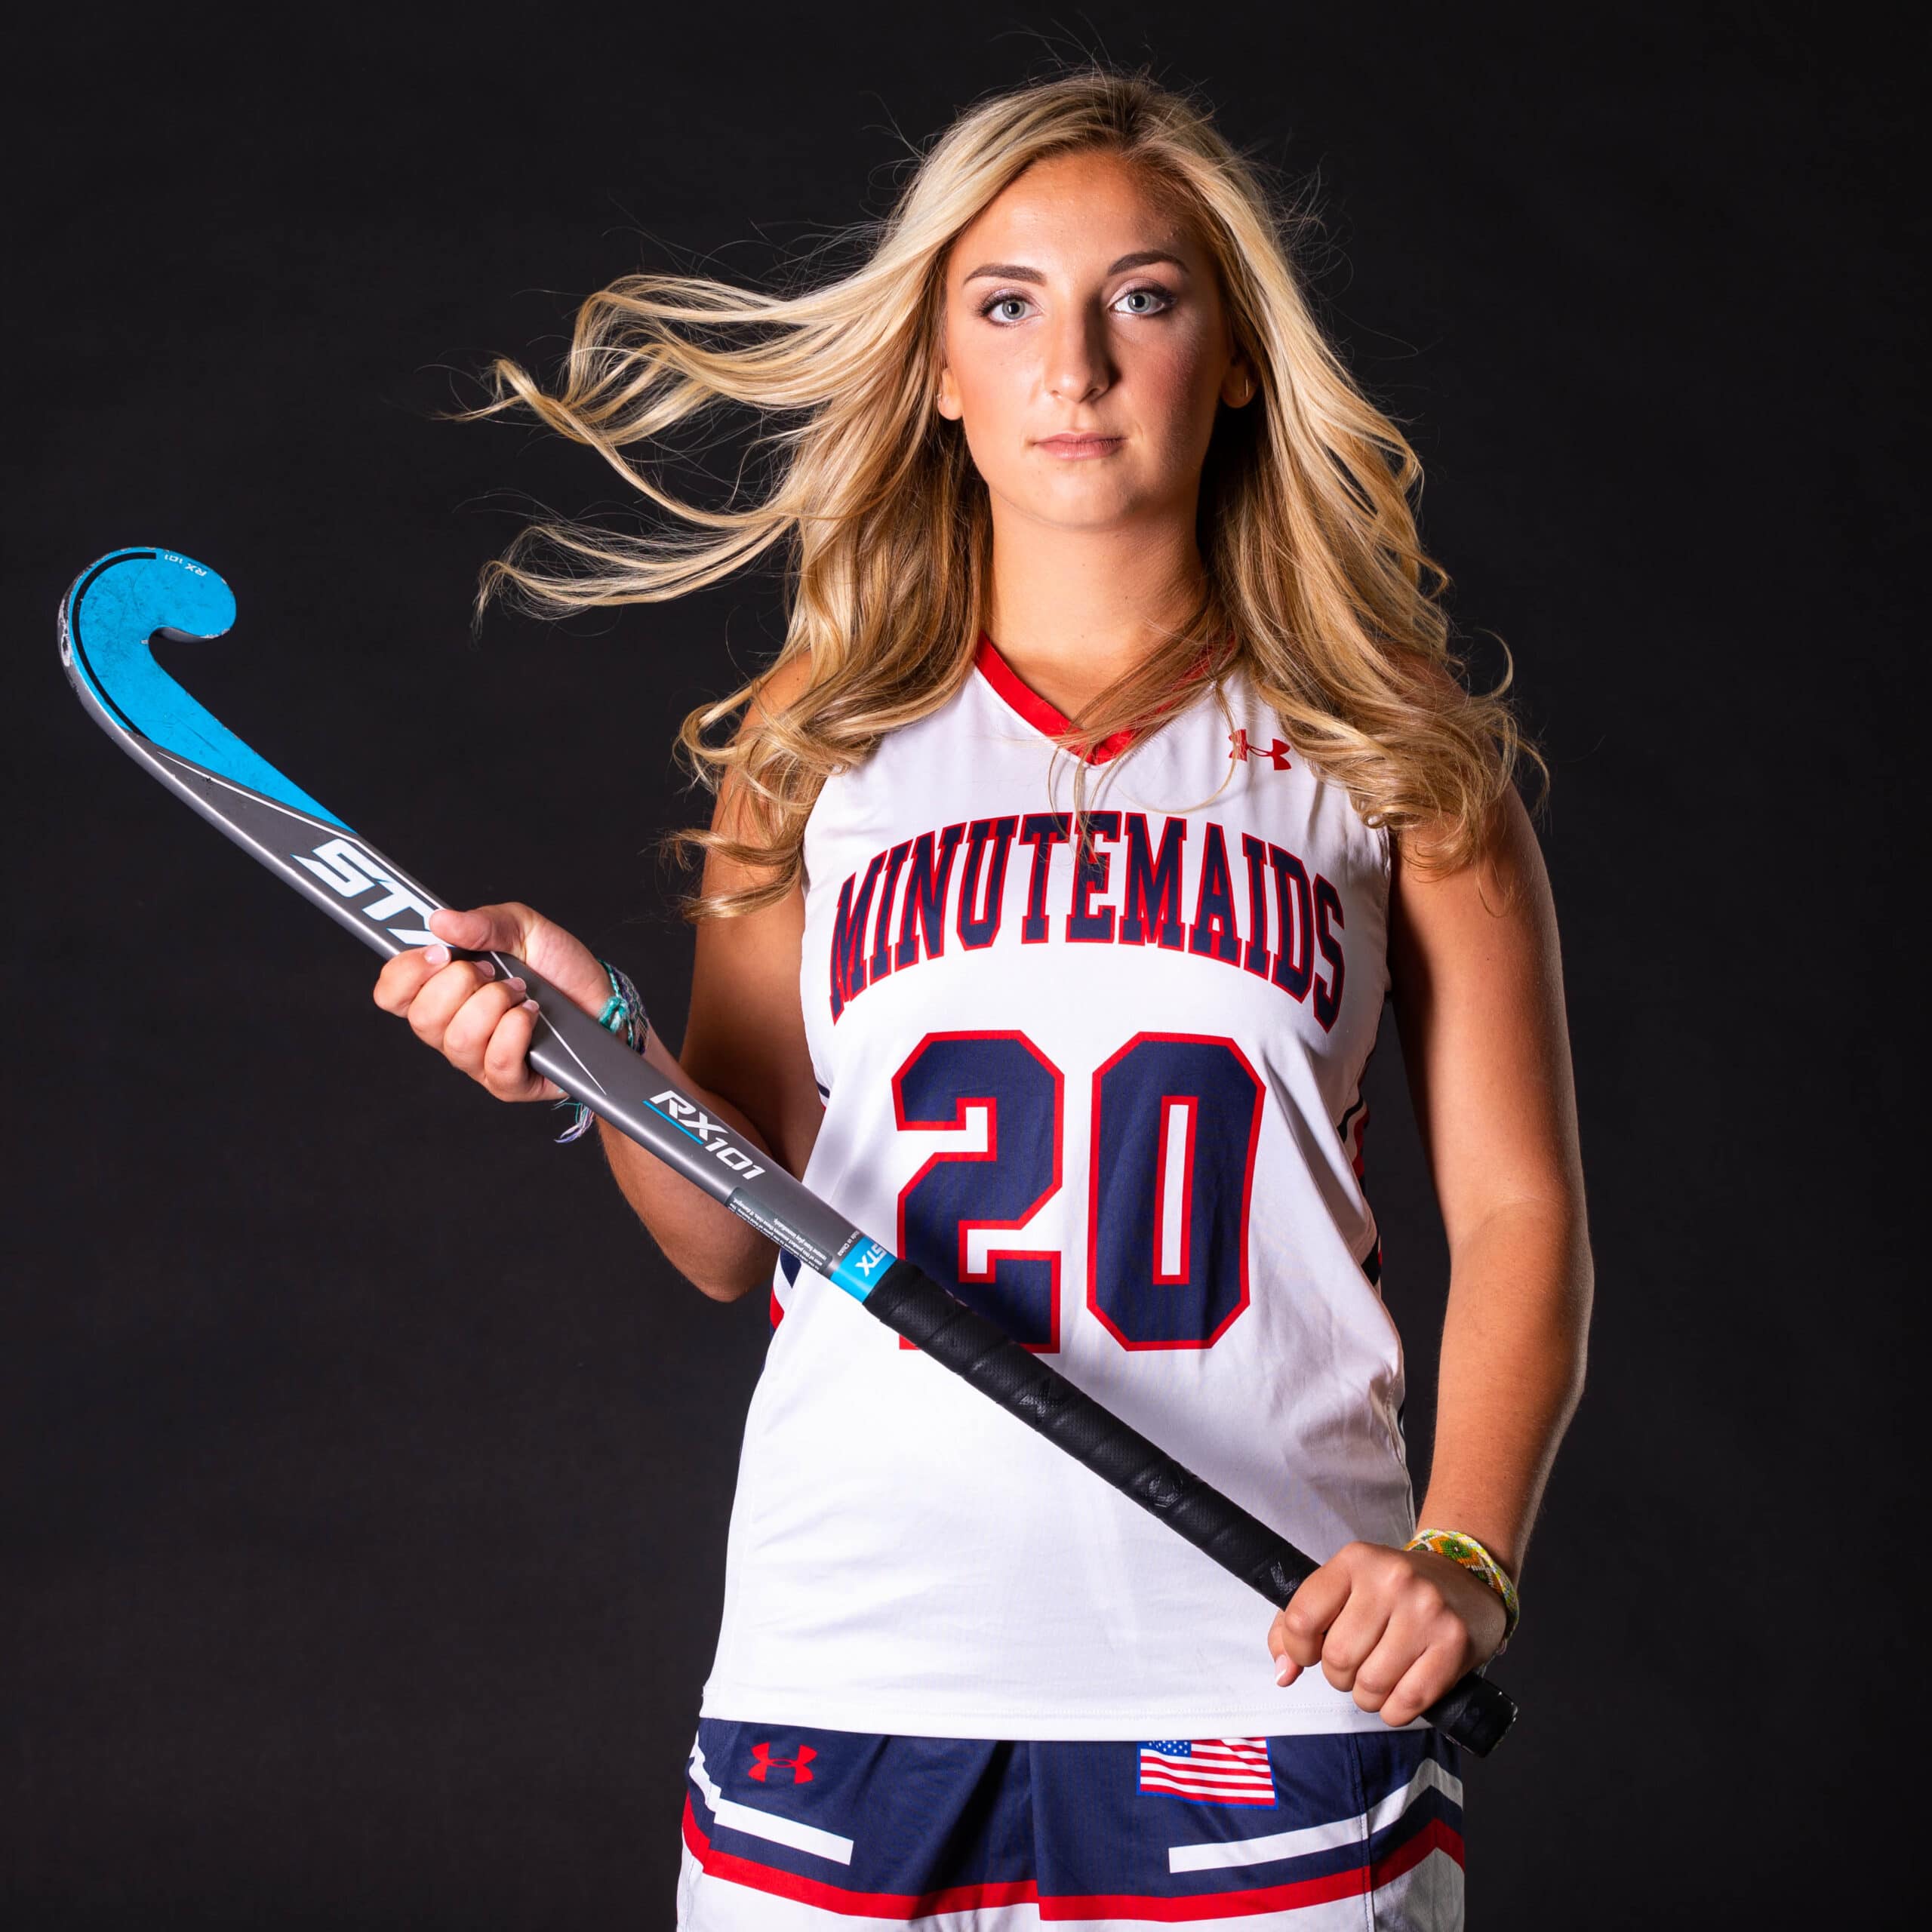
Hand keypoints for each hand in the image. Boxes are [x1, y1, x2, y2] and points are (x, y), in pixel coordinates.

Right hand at [371, 902, 612, 1104]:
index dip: (406, 973)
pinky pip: (496, 1065)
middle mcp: (451, 1028)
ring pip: (458, 1042)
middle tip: (494, 971)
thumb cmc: (559, 968)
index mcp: (442, 990)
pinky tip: (532, 1015)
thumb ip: (482, 923)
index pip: (392, 993)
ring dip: (494, 1006)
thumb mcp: (523, 928)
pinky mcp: (508, 1083)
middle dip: (461, 985)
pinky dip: (515, 1032)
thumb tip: (440, 920)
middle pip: (422, 1019)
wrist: (604, 999)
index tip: (439, 953)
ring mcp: (477, 1060)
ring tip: (522, 992)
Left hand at [1266, 1541, 1507, 1727]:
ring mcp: (1426, 1611)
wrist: (1464, 1579)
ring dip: (1367, 1696)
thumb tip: (1283, 1673)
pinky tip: (1400, 1693)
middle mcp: (1391, 1580)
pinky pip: (1408, 1701)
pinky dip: (1395, 1711)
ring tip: (1378, 1678)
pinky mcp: (1453, 1643)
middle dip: (1339, 1676)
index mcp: (1354, 1560)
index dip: (1298, 1649)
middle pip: (1338, 1658)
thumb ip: (1297, 1623)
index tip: (1311, 1653)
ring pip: (1371, 1684)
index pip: (1302, 1617)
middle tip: (1355, 1665)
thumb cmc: (1393, 1591)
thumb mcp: (1343, 1587)